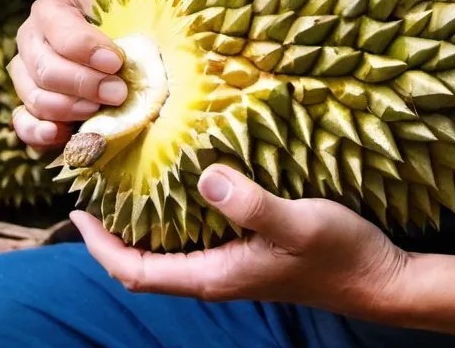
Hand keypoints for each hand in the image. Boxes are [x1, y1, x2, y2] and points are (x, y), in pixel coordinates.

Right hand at [8, 0, 127, 150]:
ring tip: (101, 110)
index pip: (61, 30)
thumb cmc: (117, 19)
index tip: (116, 62)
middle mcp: (29, 40)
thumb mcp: (121, 11)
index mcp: (51, 10)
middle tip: (118, 93)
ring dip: (71, 108)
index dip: (87, 48)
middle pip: (47, 69)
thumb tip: (129, 59)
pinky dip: (40, 133)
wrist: (108, 35)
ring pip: (36, 97)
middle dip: (85, 84)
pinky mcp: (25, 103)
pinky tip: (63, 134)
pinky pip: (23, 123)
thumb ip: (124, 26)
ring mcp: (23, 73)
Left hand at [70, 165, 410, 321]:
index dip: (101, 247)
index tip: (77, 211)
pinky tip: (190, 185)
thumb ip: (248, 203)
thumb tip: (203, 176)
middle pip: (146, 265)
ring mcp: (235, 266)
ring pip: (171, 252)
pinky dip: (180, 216)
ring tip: (131, 183)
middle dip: (114, 235)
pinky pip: (199, 238)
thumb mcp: (294, 222)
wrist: (377, 278)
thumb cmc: (337, 253)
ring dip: (145, 225)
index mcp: (216, 275)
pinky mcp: (252, 253)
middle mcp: (217, 275)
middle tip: (98, 189)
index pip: (137, 272)